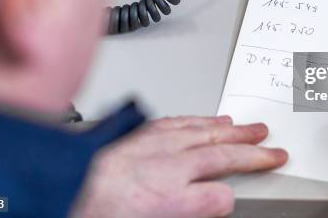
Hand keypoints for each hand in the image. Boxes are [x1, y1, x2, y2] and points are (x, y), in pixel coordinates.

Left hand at [74, 116, 287, 217]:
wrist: (57, 186)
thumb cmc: (99, 209)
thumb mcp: (157, 214)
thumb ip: (194, 205)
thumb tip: (223, 198)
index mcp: (167, 192)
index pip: (221, 181)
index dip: (250, 171)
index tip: (268, 165)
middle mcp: (163, 163)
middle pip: (216, 150)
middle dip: (247, 146)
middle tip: (269, 142)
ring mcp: (149, 145)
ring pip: (198, 131)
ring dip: (226, 128)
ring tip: (244, 126)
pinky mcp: (135, 135)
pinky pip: (174, 122)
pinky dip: (195, 120)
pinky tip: (203, 120)